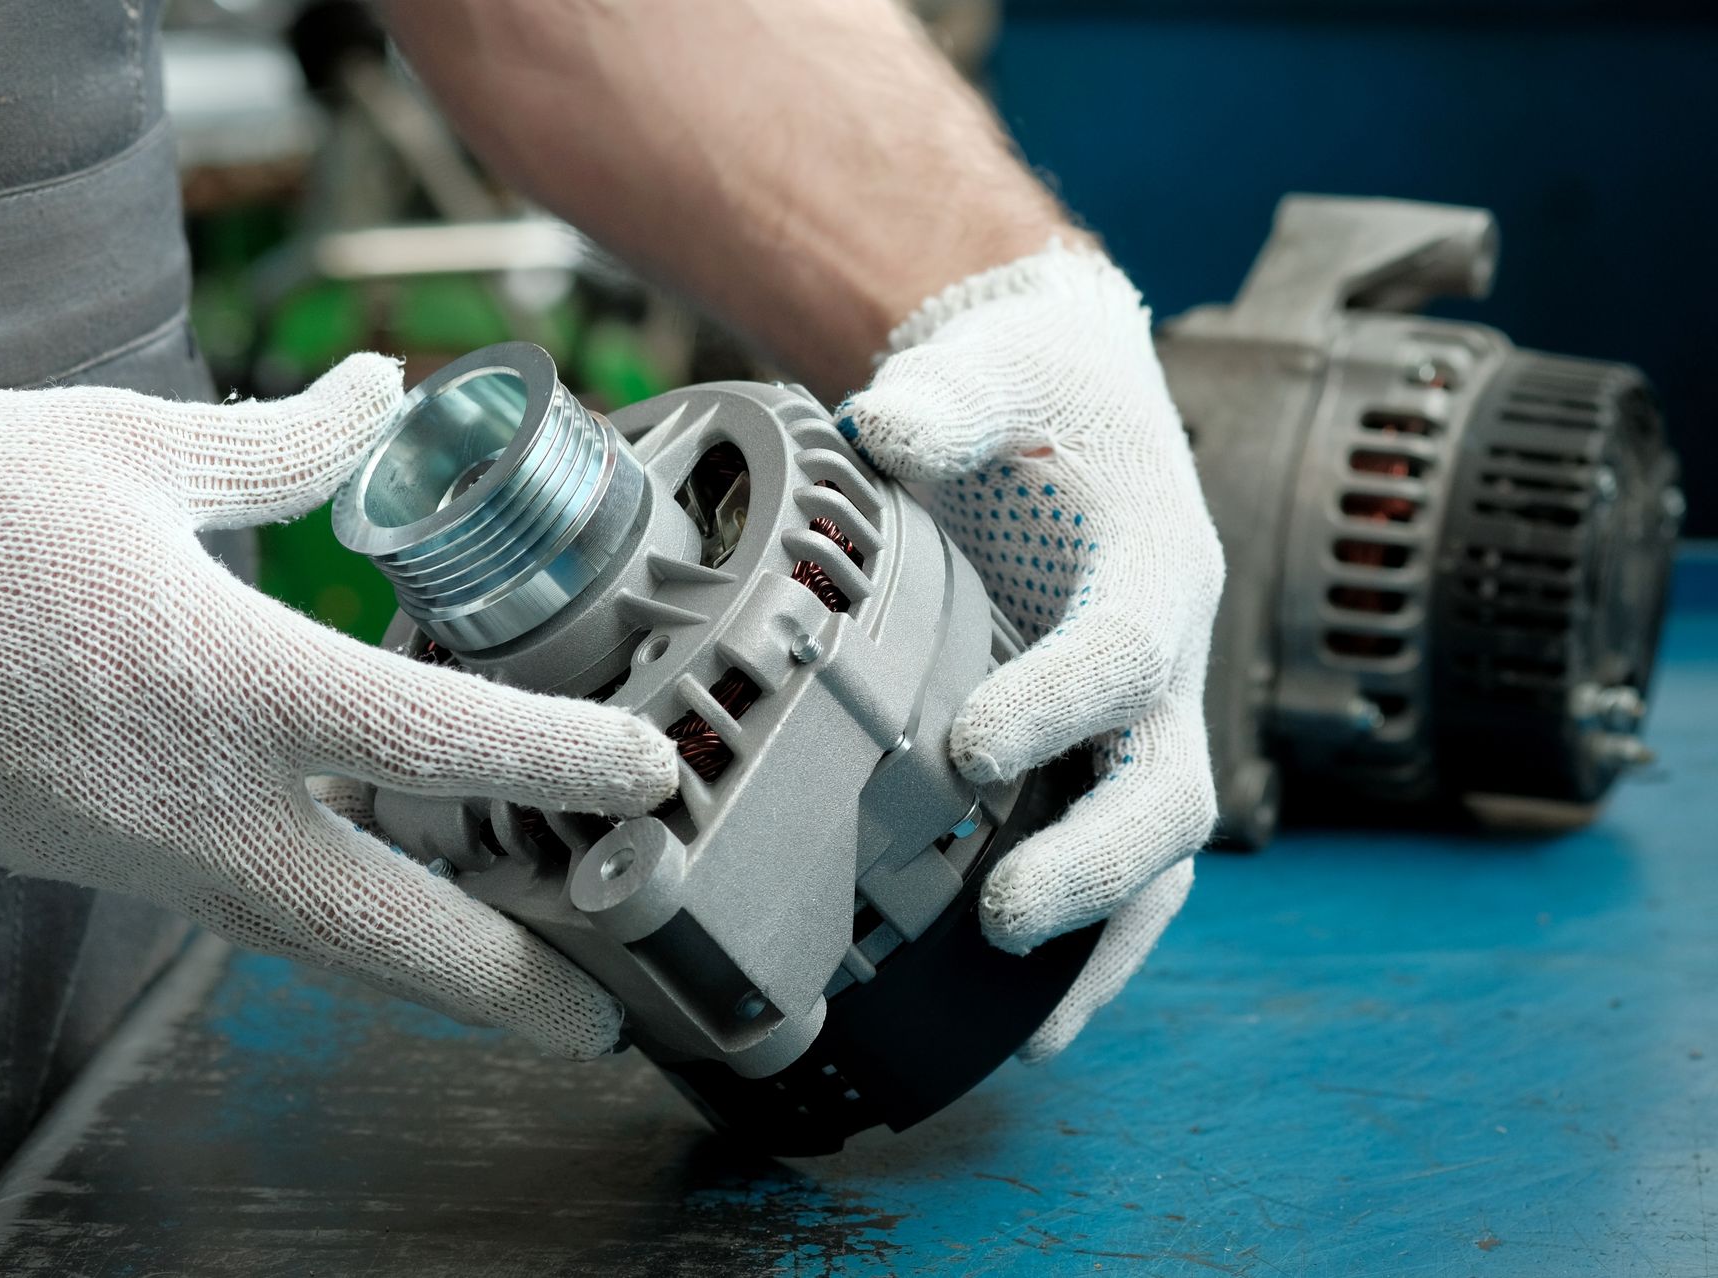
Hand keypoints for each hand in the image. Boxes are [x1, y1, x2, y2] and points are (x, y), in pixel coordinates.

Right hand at [0, 357, 677, 1058]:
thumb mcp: (133, 450)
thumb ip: (285, 445)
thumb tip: (381, 396)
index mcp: (225, 680)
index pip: (438, 739)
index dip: (563, 762)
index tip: (649, 775)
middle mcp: (192, 797)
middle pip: (384, 933)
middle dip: (508, 986)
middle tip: (605, 1025)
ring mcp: (136, 852)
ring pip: (312, 944)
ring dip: (426, 977)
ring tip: (520, 994)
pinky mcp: (93, 861)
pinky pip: (239, 909)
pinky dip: (328, 922)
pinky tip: (372, 895)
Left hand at [841, 239, 1222, 1060]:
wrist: (1069, 409)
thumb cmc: (1035, 392)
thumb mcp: (1000, 367)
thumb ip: (953, 396)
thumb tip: (887, 424)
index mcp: (1153, 567)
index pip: (1122, 650)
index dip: (1057, 704)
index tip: (970, 748)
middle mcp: (1168, 662)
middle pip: (1169, 786)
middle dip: (1096, 858)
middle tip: (1000, 911)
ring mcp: (1146, 724)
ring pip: (1159, 853)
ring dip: (1100, 934)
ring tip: (1026, 1019)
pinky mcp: (1108, 758)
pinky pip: (1124, 870)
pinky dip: (1091, 949)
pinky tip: (1032, 1021)